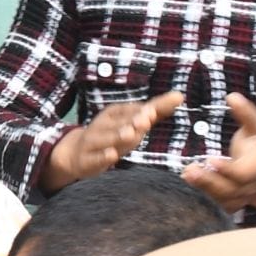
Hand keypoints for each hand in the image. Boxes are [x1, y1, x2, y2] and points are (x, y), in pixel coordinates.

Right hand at [46, 91, 185, 189]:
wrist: (76, 153)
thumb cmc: (113, 136)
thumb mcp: (132, 122)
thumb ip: (155, 110)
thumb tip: (179, 95)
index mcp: (114, 113)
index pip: (131, 110)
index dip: (142, 111)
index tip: (154, 111)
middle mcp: (103, 124)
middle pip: (119, 123)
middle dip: (132, 121)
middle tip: (146, 120)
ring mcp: (93, 141)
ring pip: (106, 138)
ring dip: (118, 135)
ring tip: (130, 134)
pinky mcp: (87, 159)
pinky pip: (95, 158)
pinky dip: (103, 156)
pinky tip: (112, 155)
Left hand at [183, 93, 255, 216]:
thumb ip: (246, 113)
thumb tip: (232, 96)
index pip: (242, 173)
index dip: (228, 169)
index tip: (210, 160)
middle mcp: (247, 188)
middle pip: (228, 189)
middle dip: (208, 182)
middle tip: (188, 171)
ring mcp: (236, 199)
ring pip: (218, 199)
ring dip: (200, 190)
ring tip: (184, 176)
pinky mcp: (225, 204)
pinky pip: (211, 205)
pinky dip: (198, 197)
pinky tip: (183, 186)